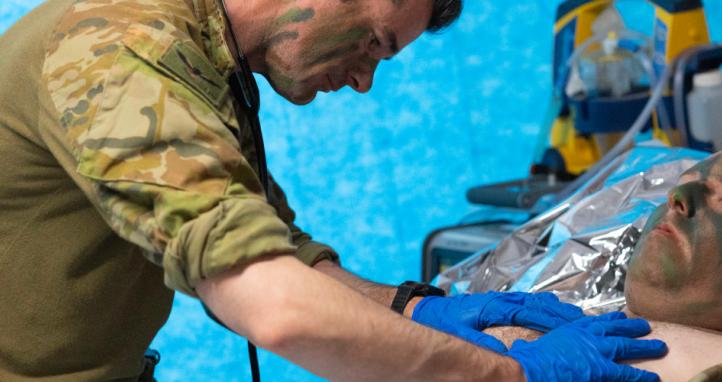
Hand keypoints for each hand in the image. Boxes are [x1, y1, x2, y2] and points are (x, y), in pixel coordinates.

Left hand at [411, 291, 583, 351]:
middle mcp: (499, 299)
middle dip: (561, 313)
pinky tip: (553, 310)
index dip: (551, 318)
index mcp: (493, 306)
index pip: (529, 311)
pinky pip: (526, 301)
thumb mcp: (458, 334)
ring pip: (533, 301)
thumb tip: (501, 353)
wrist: (423, 307)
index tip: (572, 324)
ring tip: (577, 316)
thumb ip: (479, 344)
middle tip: (585, 321)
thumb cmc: (440, 321)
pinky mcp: (496, 302)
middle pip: (537, 303)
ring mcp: (499, 299)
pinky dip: (543, 305)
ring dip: (555, 308)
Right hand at [507, 312, 666, 381]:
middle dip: (632, 326)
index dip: (608, 319)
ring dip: (645, 346)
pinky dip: (641, 375)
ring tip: (661, 346)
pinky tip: (654, 377)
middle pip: (614, 328)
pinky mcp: (600, 369)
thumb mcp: (528, 348)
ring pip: (626, 346)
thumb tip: (518, 347)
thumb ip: (529, 346)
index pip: (593, 321)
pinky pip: (627, 373)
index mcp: (569, 330)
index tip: (620, 316)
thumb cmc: (526, 361)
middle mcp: (585, 336)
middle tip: (647, 325)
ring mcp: (595, 351)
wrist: (529, 369)